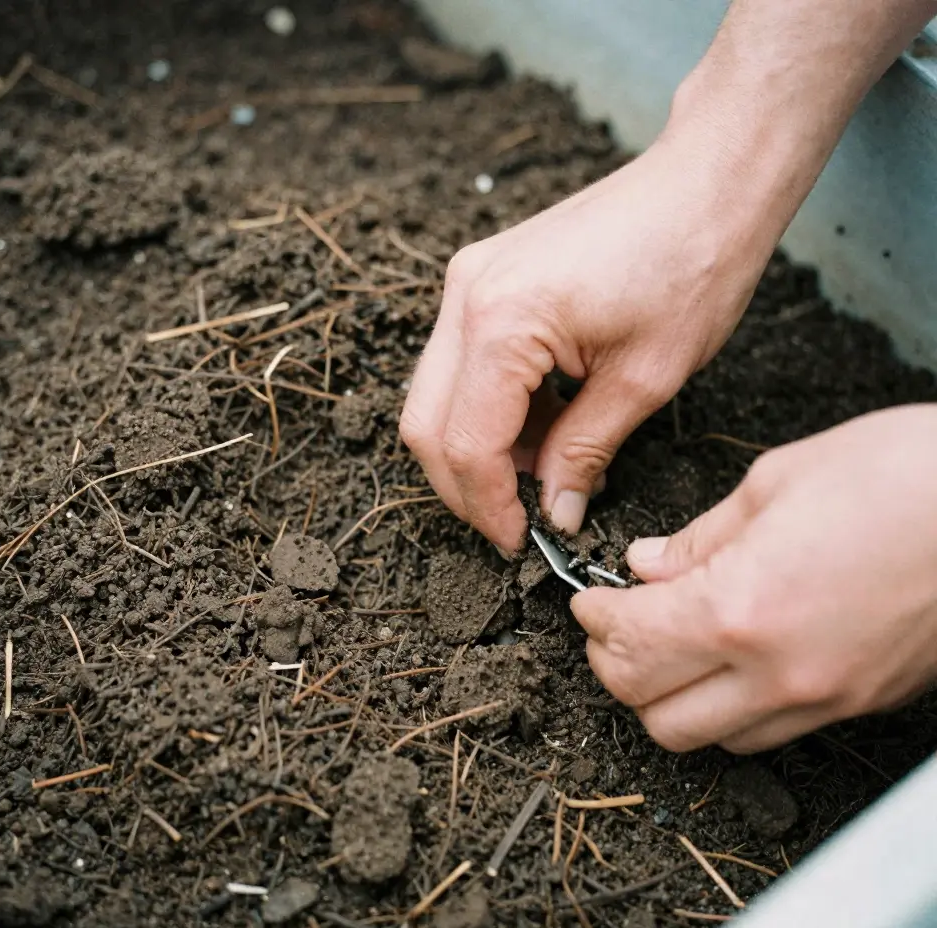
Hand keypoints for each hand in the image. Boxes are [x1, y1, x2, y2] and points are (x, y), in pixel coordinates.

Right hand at [399, 122, 782, 552]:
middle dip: (465, 486)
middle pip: (426, 424)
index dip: (488, 506)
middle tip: (516, 521)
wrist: (707, 180)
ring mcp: (468, 281)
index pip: (466, 444)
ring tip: (542, 469)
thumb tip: (555, 513)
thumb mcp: (644, 381)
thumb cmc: (692, 265)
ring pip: (436, 396)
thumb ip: (583, 454)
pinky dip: (490, 407)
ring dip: (477, 447)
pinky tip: (542, 422)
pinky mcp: (483, 278)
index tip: (521, 541)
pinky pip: (461, 363)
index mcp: (502, 322)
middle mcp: (466, 297)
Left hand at [572, 406, 936, 752]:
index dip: (594, 621)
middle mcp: (779, 671)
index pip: (629, 646)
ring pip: (705, 739)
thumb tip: (646, 565)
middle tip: (616, 625)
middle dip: (617, 667)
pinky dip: (725, 710)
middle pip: (653, 712)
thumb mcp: (778, 481)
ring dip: (669, 696)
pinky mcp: (858, 705)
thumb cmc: (905, 475)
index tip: (590, 601)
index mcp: (742, 606)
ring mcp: (822, 698)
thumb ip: (700, 538)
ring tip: (668, 646)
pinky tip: (729, 662)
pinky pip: (764, 735)